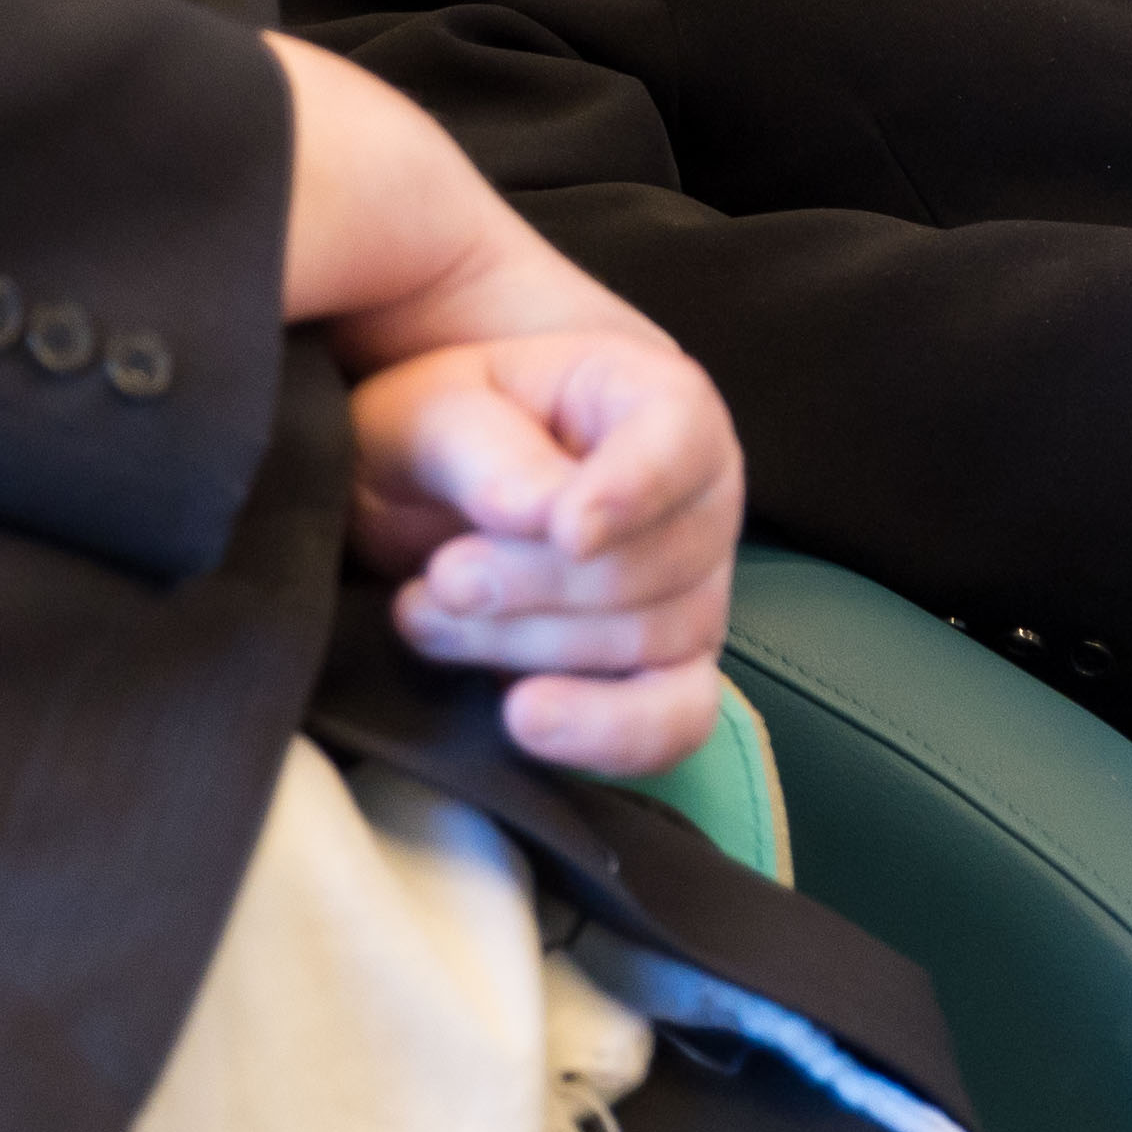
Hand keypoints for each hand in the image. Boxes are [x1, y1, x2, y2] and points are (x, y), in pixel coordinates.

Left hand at [347, 330, 737, 774]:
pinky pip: (676, 722)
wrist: (431, 498)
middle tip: (440, 577)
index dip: (632, 490)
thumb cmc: (445, 436)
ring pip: (644, 645)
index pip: (682, 437)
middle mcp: (701, 496)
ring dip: (519, 645)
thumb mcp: (431, 412)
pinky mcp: (673, 674)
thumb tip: (543, 514)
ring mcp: (698, 591)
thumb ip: (484, 451)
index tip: (567, 530)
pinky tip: (524, 716)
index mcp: (654, 399)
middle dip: (528, 586)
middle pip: (651, 565)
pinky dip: (604, 732)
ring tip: (430, 613)